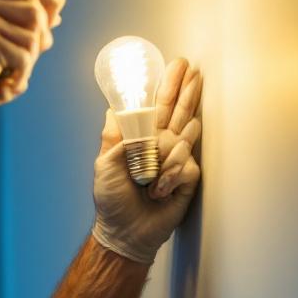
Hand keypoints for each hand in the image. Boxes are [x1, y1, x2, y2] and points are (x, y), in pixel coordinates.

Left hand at [91, 57, 202, 263]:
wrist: (126, 231)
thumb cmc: (112, 199)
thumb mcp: (103, 165)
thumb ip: (113, 137)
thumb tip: (113, 108)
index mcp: (141, 138)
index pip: (156, 106)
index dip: (167, 86)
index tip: (177, 66)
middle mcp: (162, 144)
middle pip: (179, 110)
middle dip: (186, 89)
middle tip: (193, 68)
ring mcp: (177, 159)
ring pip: (183, 137)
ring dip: (164, 155)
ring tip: (149, 176)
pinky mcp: (187, 177)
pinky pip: (184, 164)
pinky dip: (167, 178)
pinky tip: (157, 191)